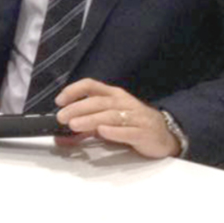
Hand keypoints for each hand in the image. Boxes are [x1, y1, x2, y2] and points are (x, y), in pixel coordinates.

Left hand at [55, 79, 180, 158]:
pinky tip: (102, 132)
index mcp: (113, 95)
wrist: (164, 135)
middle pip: (98, 101)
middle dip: (78, 108)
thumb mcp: (107, 122)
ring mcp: (135, 117)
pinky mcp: (144, 133)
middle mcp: (123, 102)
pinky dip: (114, 131)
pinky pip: (128, 131)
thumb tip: (60, 137)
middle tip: (62, 118)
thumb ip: (84, 128)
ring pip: (111, 115)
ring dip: (91, 119)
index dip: (73, 90)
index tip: (59, 101)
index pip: (91, 85)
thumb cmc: (131, 124)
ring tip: (75, 125)